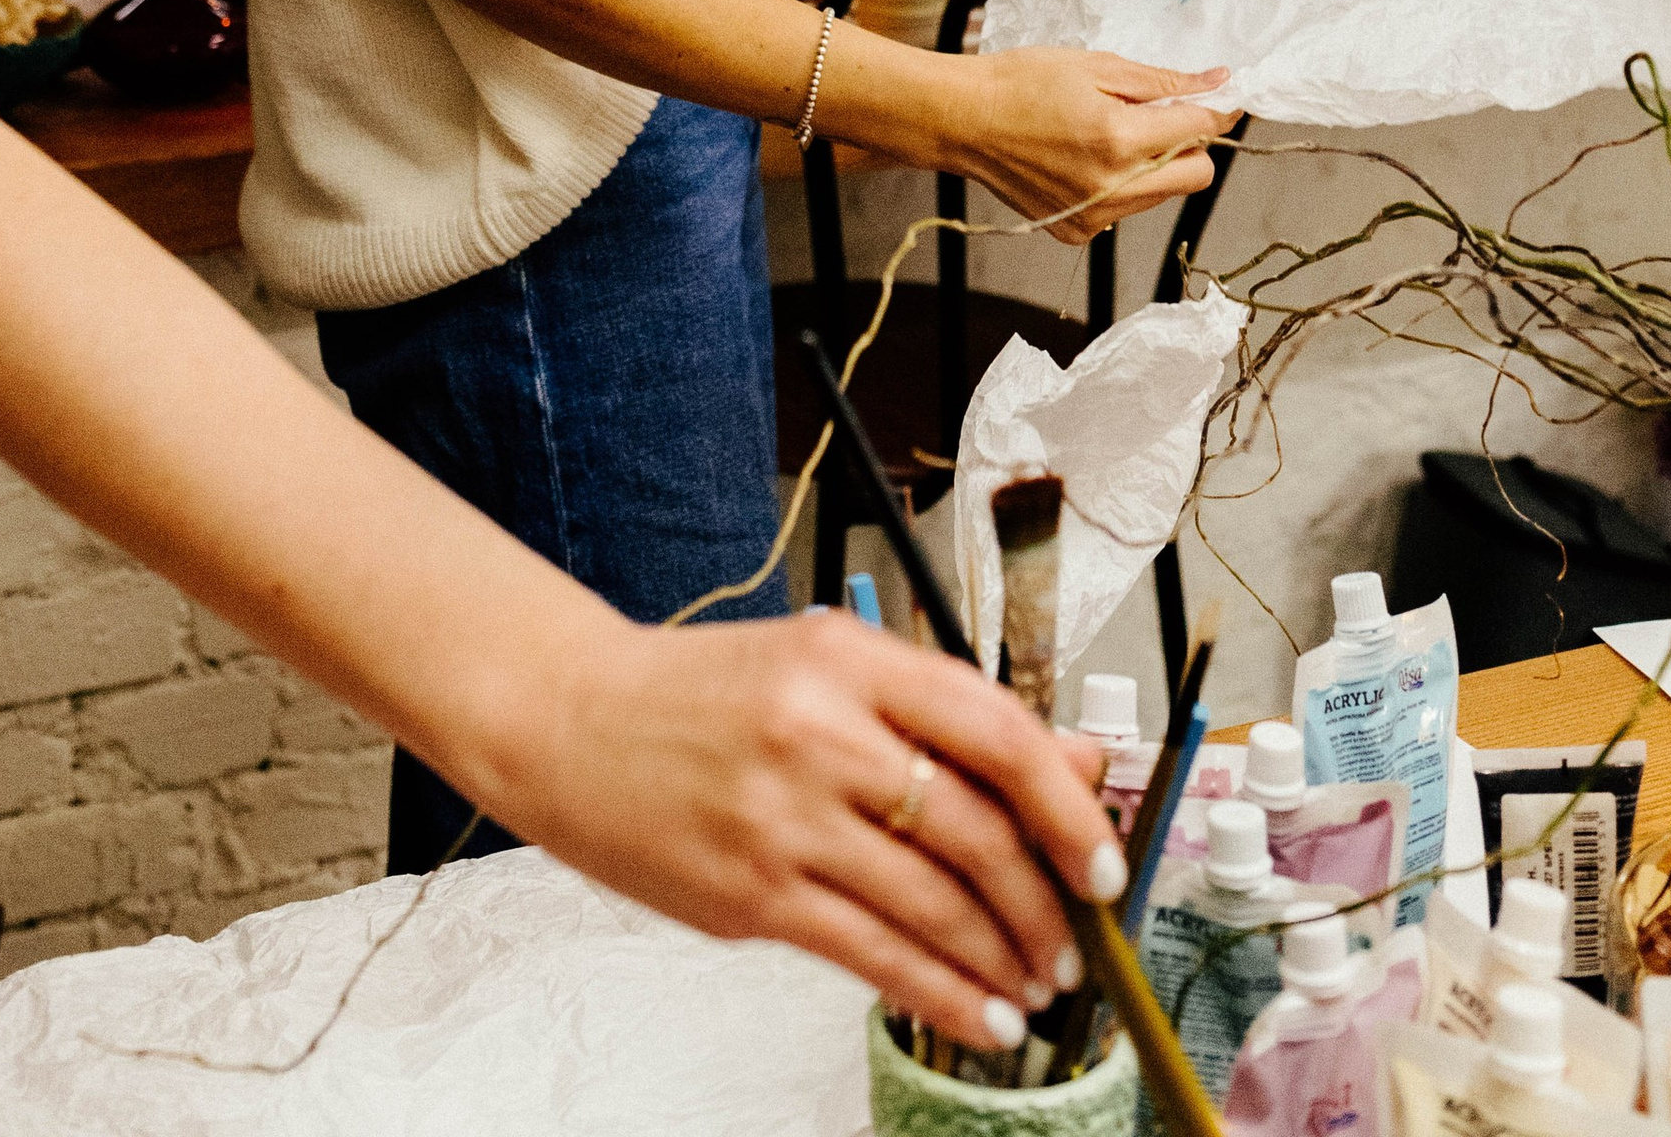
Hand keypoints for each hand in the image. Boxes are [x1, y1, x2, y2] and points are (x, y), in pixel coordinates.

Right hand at [487, 613, 1126, 1054]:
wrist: (568, 719)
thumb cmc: (699, 694)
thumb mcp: (822, 667)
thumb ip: (938, 714)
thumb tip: (1065, 767)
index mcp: (846, 658)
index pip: (993, 728)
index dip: (1066, 805)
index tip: (1102, 858)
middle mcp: (820, 731)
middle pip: (974, 829)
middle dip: (1043, 901)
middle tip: (1074, 939)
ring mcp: (784, 819)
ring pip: (933, 904)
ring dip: (1003, 957)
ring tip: (1036, 983)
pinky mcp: (752, 894)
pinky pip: (874, 958)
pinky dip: (942, 994)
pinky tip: (980, 1013)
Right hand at [938, 47, 1238, 242]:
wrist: (963, 120)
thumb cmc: (1022, 82)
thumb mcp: (1096, 66)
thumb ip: (1162, 82)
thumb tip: (1218, 81)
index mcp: (1119, 138)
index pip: (1201, 131)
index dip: (1217, 110)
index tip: (1220, 99)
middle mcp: (1112, 187)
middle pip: (1196, 176)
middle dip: (1192, 144)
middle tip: (1159, 117)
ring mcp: (1094, 217)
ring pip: (1163, 195)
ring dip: (1157, 166)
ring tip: (1112, 134)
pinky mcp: (1076, 232)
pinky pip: (1125, 211)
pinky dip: (1123, 186)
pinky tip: (1087, 160)